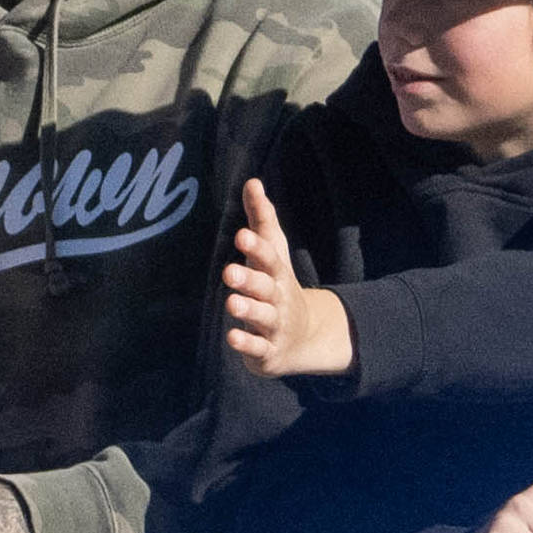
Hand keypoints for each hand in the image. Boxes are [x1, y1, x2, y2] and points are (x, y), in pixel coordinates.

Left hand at [220, 176, 352, 378]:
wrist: (304, 336)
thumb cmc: (278, 285)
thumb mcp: (273, 253)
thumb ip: (262, 220)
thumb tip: (251, 182)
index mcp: (277, 273)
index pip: (268, 257)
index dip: (256, 247)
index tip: (240, 235)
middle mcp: (279, 297)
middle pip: (265, 286)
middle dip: (248, 279)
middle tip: (227, 271)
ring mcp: (275, 324)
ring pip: (262, 316)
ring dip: (247, 309)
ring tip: (230, 301)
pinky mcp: (267, 350)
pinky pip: (257, 346)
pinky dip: (246, 343)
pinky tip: (230, 336)